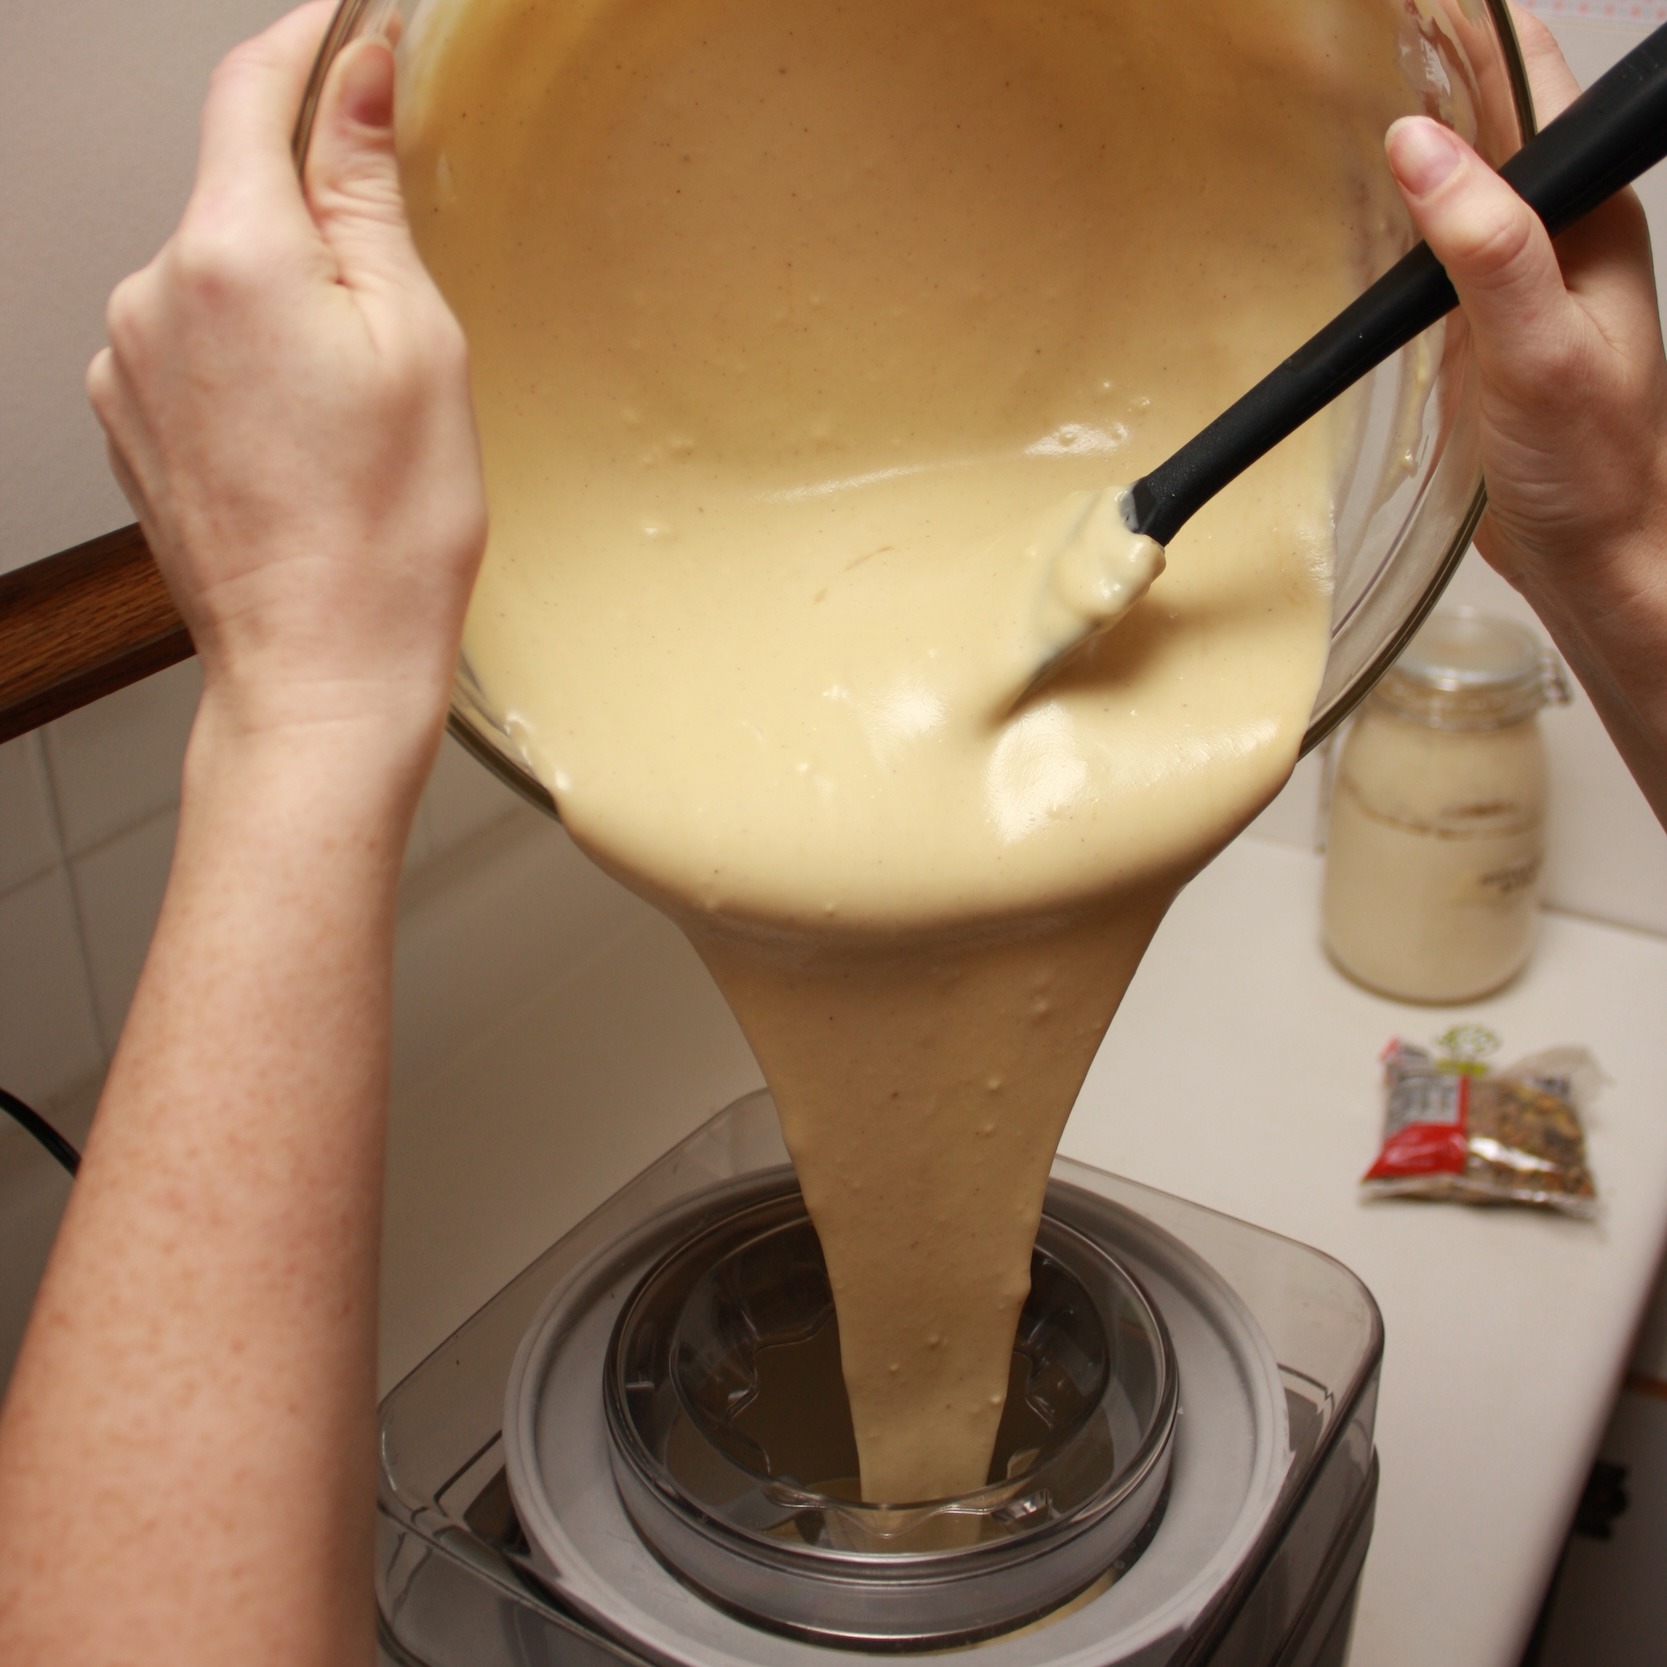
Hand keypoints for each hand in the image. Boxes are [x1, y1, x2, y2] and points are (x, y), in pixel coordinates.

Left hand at [87, 3, 486, 765]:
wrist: (319, 672)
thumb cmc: (385, 537)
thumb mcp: (416, 341)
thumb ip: (367, 192)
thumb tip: (355, 77)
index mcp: (233, 255)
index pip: (252, 87)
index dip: (308, 39)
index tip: (351, 22)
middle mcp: (152, 291)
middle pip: (236, 184)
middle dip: (316, 206)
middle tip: (400, 294)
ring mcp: (127, 359)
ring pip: (218, 267)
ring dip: (286, 289)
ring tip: (357, 398)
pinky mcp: (127, 415)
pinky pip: (193, 335)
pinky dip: (250, 346)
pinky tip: (307, 425)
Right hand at [1385, 6, 1666, 820]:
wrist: (1594, 557)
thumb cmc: (1592, 465)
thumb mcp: (1543, 349)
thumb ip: (1488, 245)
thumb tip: (1420, 145)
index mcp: (1586, 218)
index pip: (1532, 85)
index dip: (1472, 28)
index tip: (1404, 1)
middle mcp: (1551, 236)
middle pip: (1487, 121)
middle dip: (1425, 66)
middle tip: (1343, 37)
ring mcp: (1511, 285)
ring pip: (1452, 183)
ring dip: (1401, 139)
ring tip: (1331, 97)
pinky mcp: (1474, 333)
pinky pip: (1424, 254)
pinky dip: (1383, 223)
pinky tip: (1342, 220)